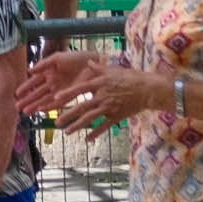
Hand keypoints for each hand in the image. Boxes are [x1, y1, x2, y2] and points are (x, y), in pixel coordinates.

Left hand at [27, 53, 146, 129]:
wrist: (147, 90)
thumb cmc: (130, 77)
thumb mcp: (113, 70)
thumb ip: (98, 68)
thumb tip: (88, 62)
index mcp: (100, 84)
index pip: (80, 89)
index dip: (68, 94)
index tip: (56, 98)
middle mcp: (102, 96)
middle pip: (82, 107)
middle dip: (68, 115)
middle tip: (56, 122)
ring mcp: (109, 107)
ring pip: (90, 118)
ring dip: (78, 126)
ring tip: (67, 132)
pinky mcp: (116, 116)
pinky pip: (104, 126)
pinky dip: (96, 133)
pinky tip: (88, 139)